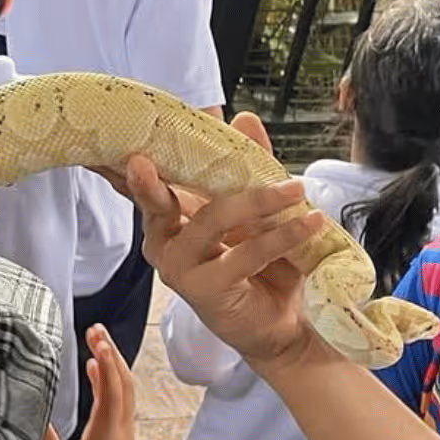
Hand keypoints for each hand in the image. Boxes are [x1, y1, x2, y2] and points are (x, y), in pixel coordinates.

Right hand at [124, 112, 328, 367]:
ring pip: (211, 220)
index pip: (146, 183)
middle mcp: (163, 240)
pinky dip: (281, 235)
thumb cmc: (262, 262)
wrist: (283, 322)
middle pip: (157, 200)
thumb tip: (243, 117)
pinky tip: (309, 223)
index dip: (131, 163)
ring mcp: (178, 267)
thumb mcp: (257, 206)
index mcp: (168, 215)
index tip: (130, 138)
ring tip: (295, 189)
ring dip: (258, 200)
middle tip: (141, 160)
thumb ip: (249, 162)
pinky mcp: (203, 289)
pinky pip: (244, 253)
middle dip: (149, 179)